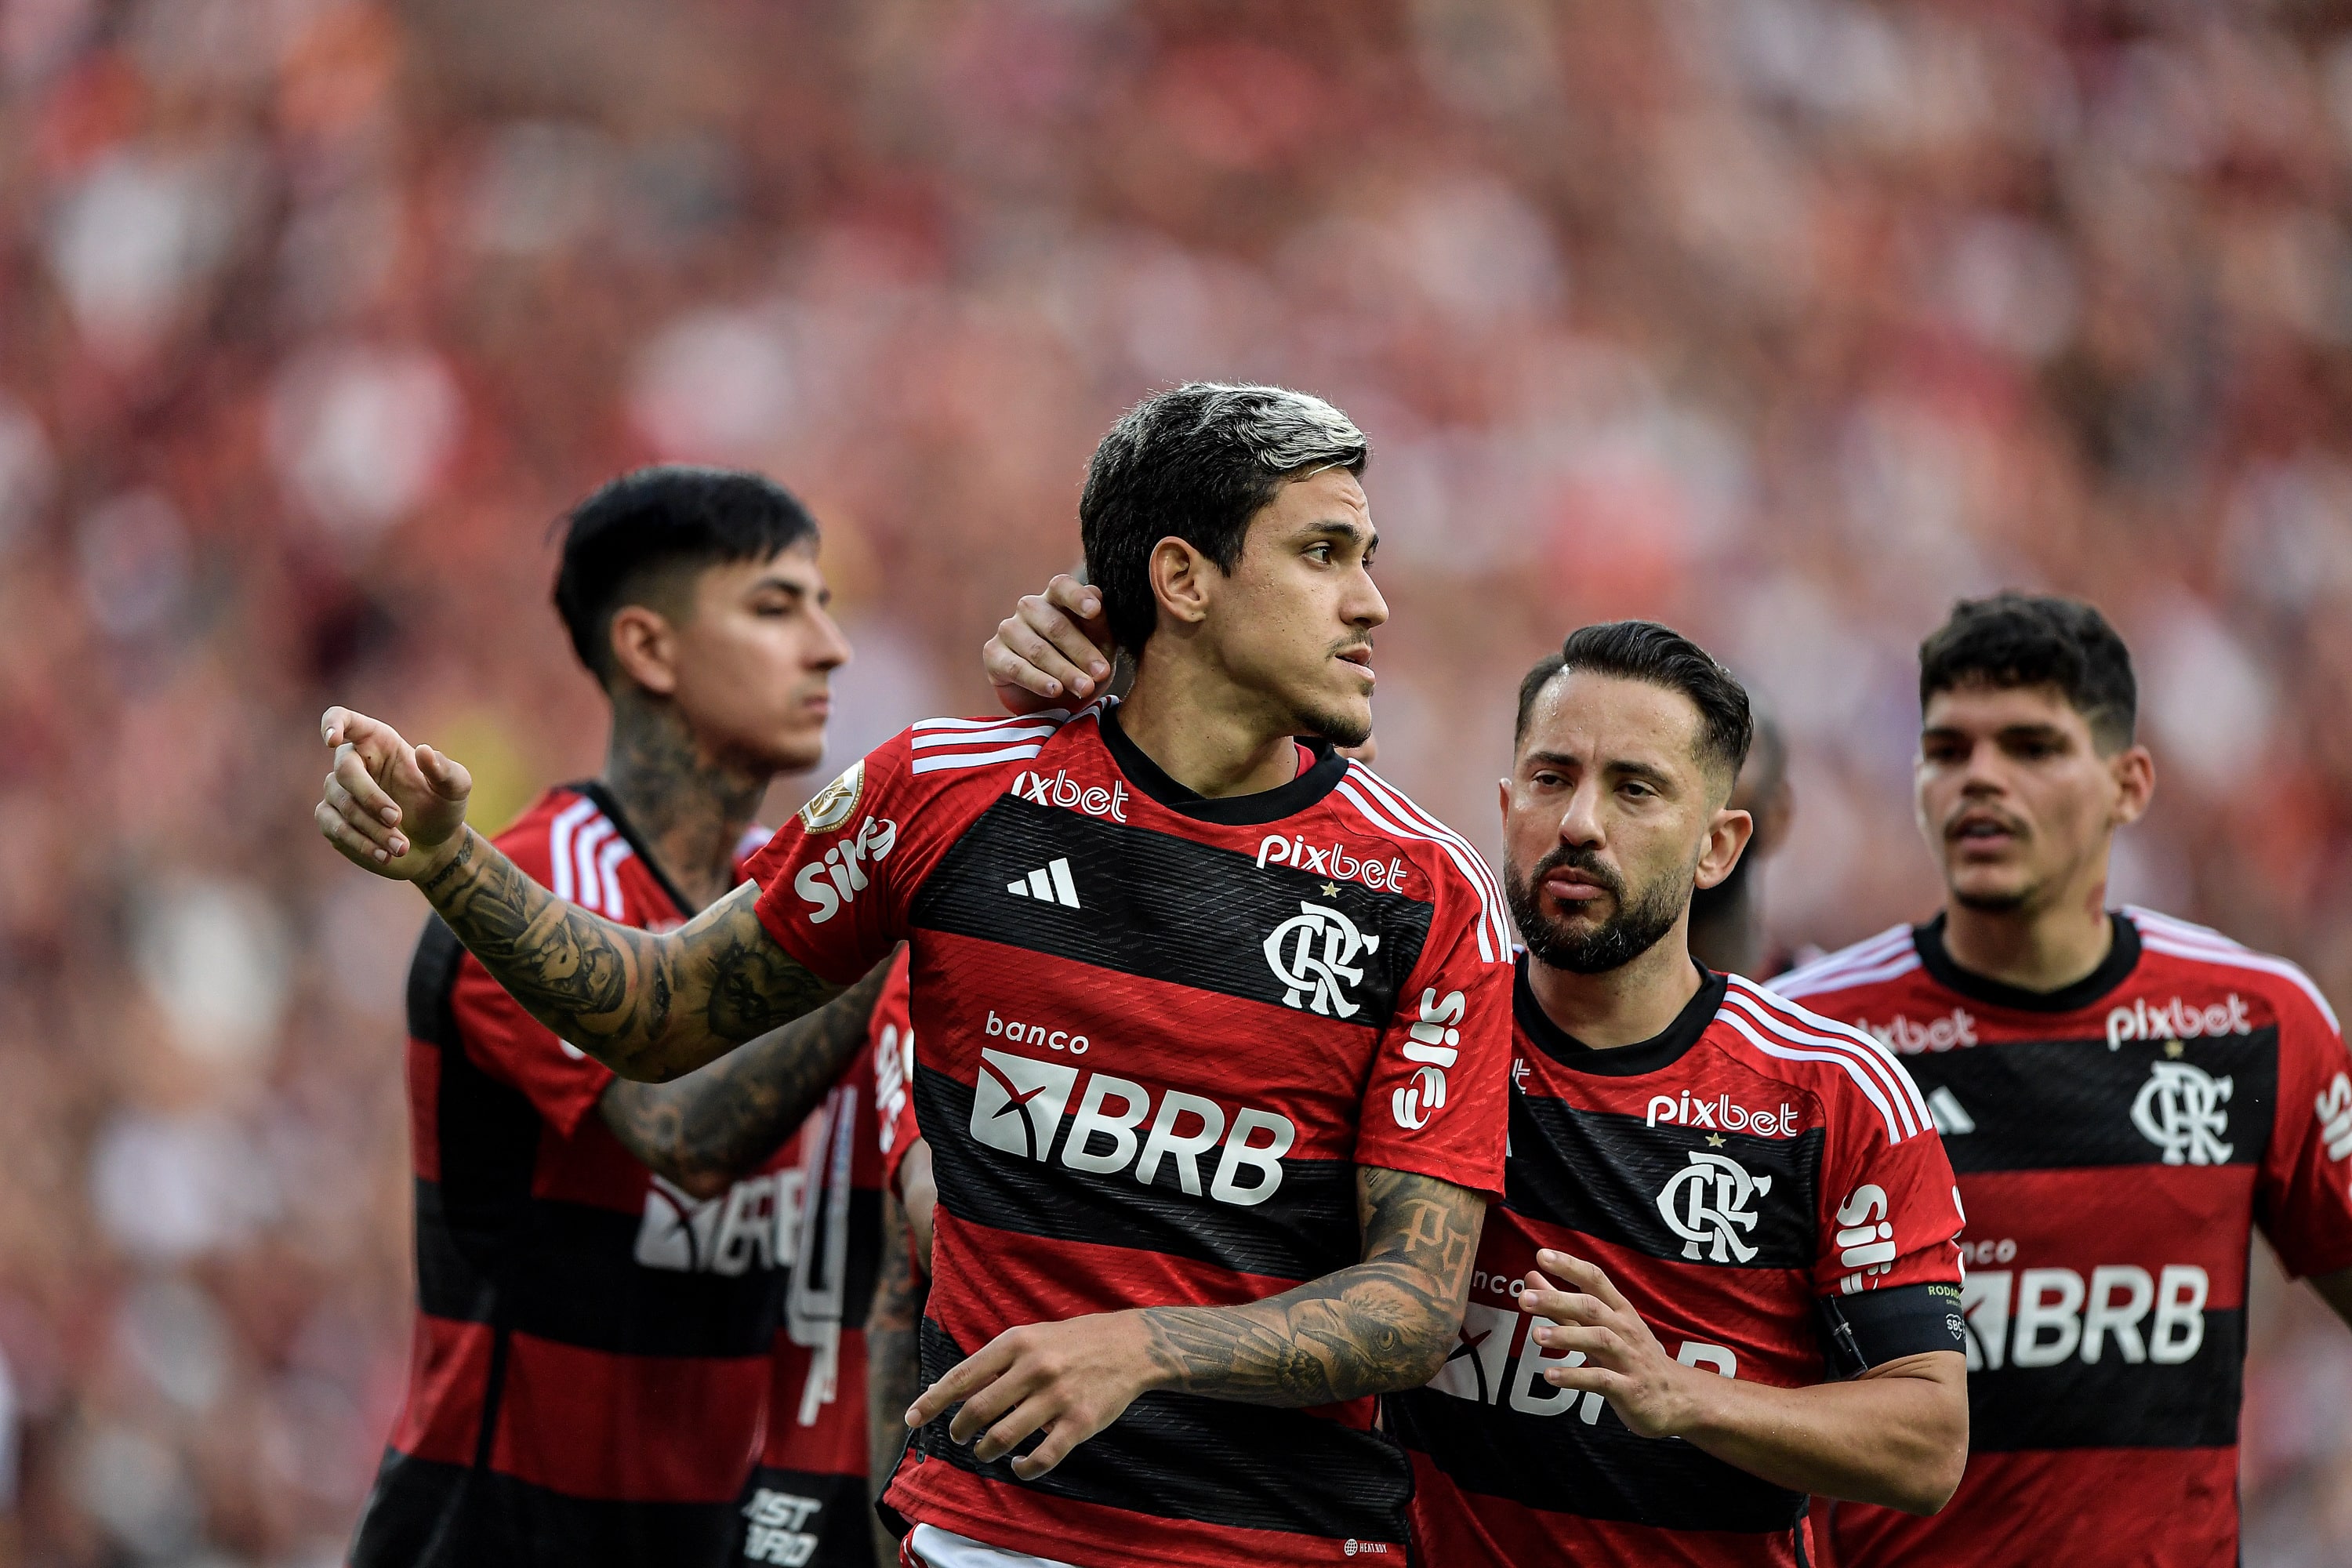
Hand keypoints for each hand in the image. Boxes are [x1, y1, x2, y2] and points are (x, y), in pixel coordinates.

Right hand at [314, 706, 473, 879]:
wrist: (434, 846)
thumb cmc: (442, 808)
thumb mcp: (455, 790)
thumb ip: (446, 771)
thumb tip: (424, 751)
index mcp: (379, 743)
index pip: (345, 720)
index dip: (332, 723)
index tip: (332, 739)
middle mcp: (354, 763)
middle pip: (345, 772)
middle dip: (371, 799)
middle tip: (398, 820)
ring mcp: (339, 792)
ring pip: (343, 805)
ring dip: (372, 829)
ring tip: (402, 847)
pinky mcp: (333, 820)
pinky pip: (335, 827)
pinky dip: (360, 843)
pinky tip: (384, 855)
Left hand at [905, 1310, 1155, 1479]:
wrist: (1130, 1346)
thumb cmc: (1071, 1342)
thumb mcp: (1031, 1336)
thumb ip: (996, 1361)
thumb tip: (953, 1390)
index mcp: (1017, 1343)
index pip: (962, 1376)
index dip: (933, 1401)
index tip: (913, 1418)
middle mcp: (1034, 1368)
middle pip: (978, 1411)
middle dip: (960, 1430)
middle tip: (961, 1436)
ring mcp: (1057, 1397)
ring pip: (1003, 1437)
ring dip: (986, 1450)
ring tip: (987, 1450)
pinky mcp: (1080, 1422)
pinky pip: (1042, 1458)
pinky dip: (1022, 1468)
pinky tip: (1018, 1465)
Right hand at [982, 574, 1112, 714]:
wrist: (1056, 701)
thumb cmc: (1082, 664)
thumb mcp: (1101, 646)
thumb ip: (1100, 624)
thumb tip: (1097, 602)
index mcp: (1056, 598)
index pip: (1062, 586)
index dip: (1077, 596)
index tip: (1094, 610)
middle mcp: (1030, 608)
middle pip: (1055, 625)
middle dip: (1081, 652)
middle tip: (1100, 673)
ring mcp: (1008, 629)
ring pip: (1038, 650)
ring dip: (1064, 671)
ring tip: (1085, 688)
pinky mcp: (993, 654)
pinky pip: (1016, 668)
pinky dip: (1038, 681)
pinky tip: (1055, 690)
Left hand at [1520, 1248, 1704, 1439]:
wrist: (1677, 1398)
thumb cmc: (1631, 1357)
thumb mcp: (1600, 1328)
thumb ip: (1563, 1305)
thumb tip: (1531, 1277)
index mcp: (1619, 1311)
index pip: (1595, 1279)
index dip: (1569, 1266)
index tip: (1541, 1255)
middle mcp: (1625, 1330)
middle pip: (1592, 1308)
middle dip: (1558, 1300)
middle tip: (1525, 1298)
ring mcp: (1628, 1359)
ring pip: (1599, 1340)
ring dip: (1566, 1336)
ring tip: (1536, 1335)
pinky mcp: (1629, 1389)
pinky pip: (1601, 1380)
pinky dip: (1575, 1377)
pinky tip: (1551, 1375)